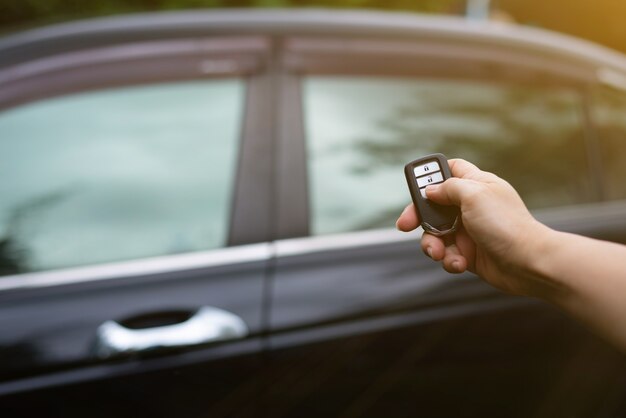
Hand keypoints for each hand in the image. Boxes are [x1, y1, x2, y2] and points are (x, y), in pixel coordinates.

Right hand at [396, 158, 552, 296]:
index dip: (431, 175)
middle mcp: (471, 206)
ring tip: (440, 253)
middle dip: (418, 217)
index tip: (417, 186)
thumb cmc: (507, 226)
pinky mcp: (469, 253)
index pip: (450, 170)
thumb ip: (449, 188)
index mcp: (476, 185)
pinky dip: (449, 260)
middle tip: (405, 225)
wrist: (529, 263)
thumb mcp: (474, 195)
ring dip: (432, 244)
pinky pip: (447, 254)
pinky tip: (460, 263)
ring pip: (435, 234)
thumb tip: (431, 191)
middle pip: (433, 206)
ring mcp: (469, 230)